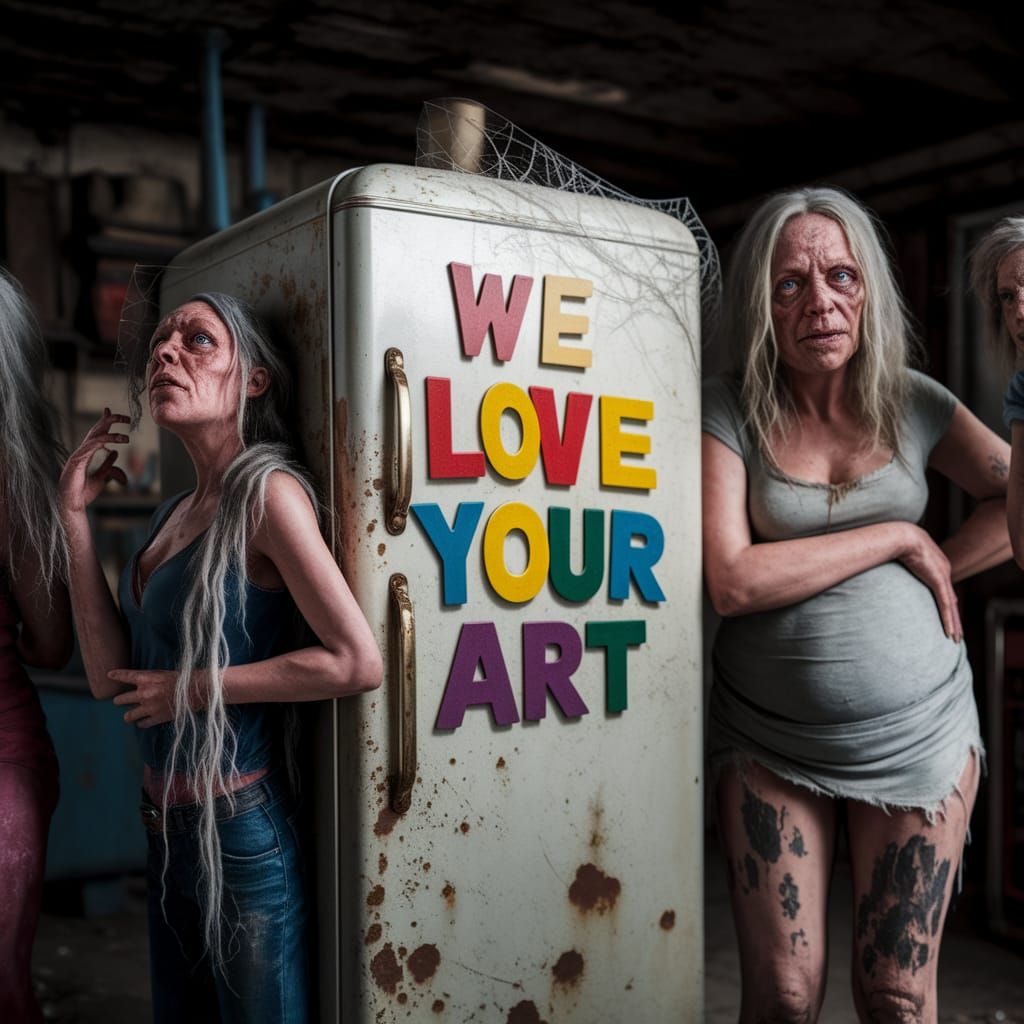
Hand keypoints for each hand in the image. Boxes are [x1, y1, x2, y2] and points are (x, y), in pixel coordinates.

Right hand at [58, 408, 129, 515]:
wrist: (73, 505)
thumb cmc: (83, 493)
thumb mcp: (102, 477)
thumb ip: (108, 465)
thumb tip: (116, 453)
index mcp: (86, 454)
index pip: (96, 434)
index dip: (104, 422)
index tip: (110, 411)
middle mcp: (82, 451)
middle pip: (96, 430)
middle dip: (110, 420)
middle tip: (126, 417)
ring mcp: (78, 455)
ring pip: (95, 436)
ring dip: (112, 432)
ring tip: (127, 435)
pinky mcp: (77, 460)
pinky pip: (92, 446)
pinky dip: (105, 441)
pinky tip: (118, 440)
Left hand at [110, 668, 199, 727]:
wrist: (196, 691)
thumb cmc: (182, 679)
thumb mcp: (164, 674)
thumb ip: (150, 678)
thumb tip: (140, 682)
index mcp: (146, 679)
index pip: (125, 676)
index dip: (116, 675)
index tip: (109, 675)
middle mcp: (144, 693)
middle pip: (120, 699)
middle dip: (119, 701)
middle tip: (119, 701)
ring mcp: (149, 707)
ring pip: (128, 716)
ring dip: (128, 715)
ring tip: (129, 716)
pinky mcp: (156, 718)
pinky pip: (142, 723)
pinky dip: (142, 723)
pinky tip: (143, 722)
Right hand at [898, 524, 961, 641]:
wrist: (902, 535)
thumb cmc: (895, 541)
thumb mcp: (900, 556)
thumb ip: (899, 565)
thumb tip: (883, 567)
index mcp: (936, 566)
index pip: (944, 591)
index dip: (947, 605)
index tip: (947, 617)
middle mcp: (944, 571)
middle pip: (951, 601)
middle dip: (953, 618)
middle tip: (956, 634)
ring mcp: (942, 576)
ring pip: (951, 606)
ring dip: (954, 624)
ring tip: (955, 638)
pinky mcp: (939, 581)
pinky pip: (945, 605)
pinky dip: (948, 620)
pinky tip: (950, 632)